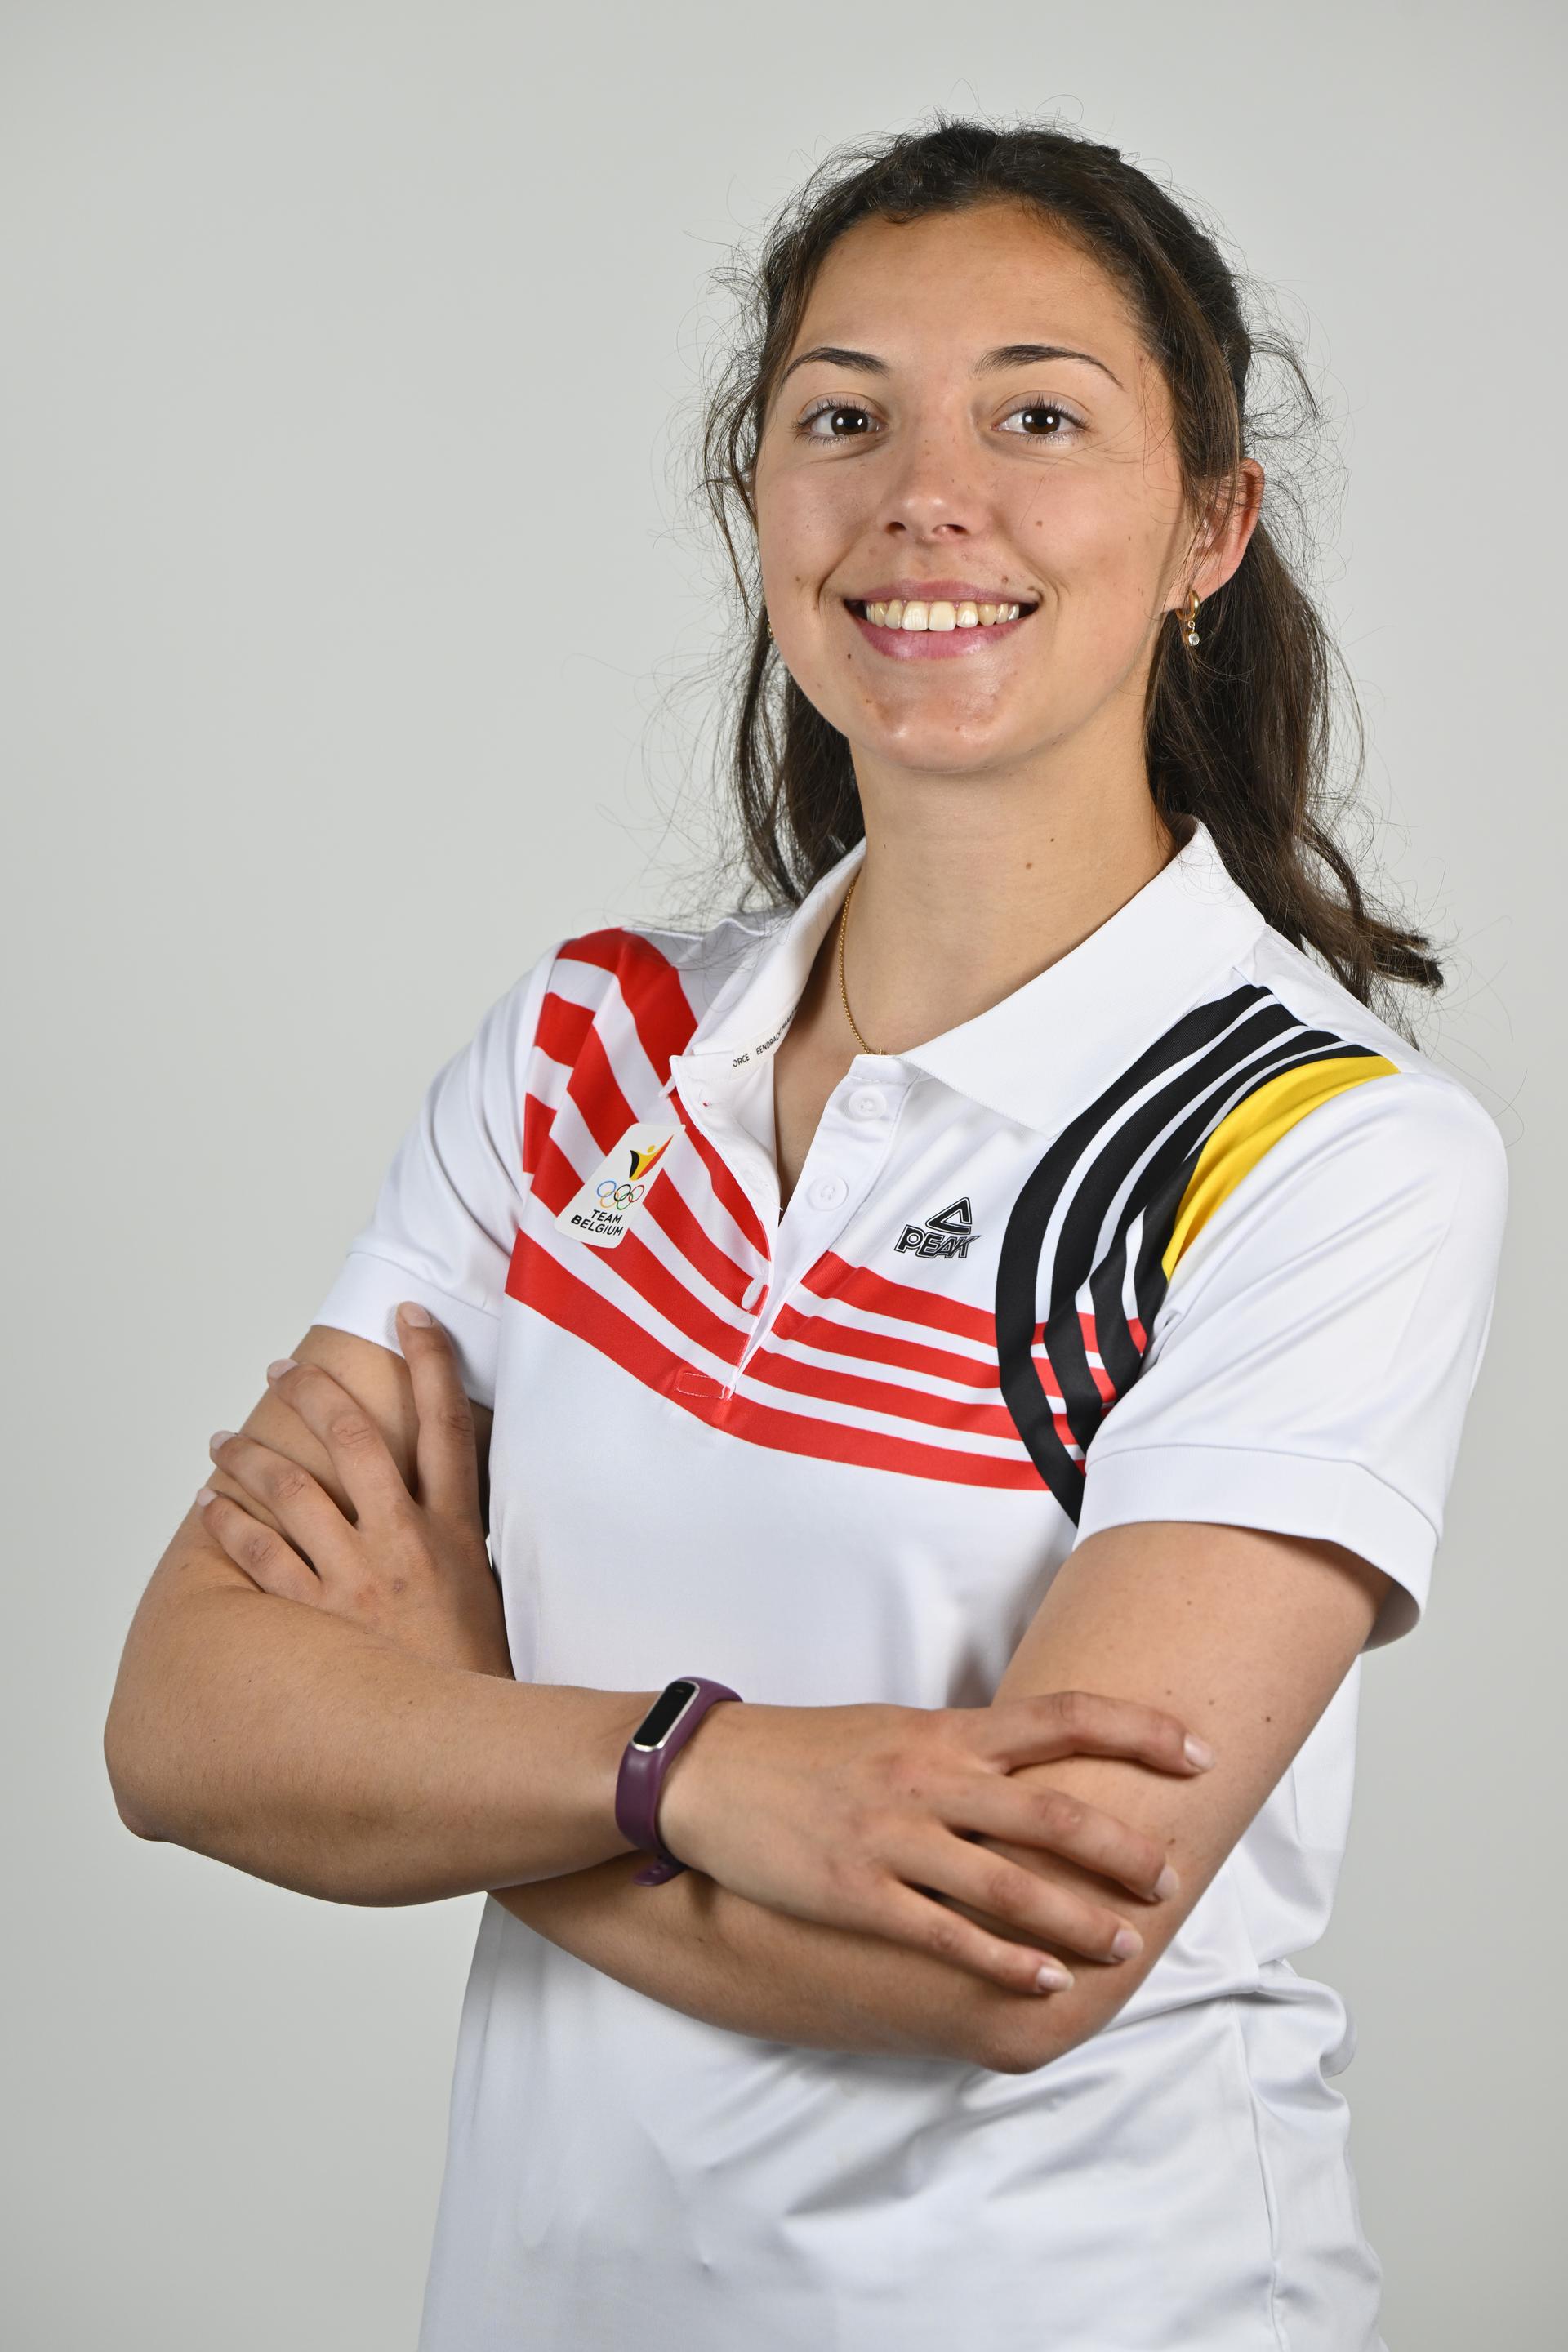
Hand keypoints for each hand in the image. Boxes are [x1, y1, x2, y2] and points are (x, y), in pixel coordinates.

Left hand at [197, 1303, 512, 1678]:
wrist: (463, 1745)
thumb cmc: (472, 1673)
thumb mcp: (484, 1593)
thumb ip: (457, 1542)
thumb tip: (438, 1504)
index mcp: (455, 1531)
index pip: (448, 1425)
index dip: (431, 1361)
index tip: (410, 1318)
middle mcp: (405, 1542)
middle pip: (357, 1438)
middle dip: (315, 1393)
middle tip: (284, 1370)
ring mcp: (357, 1577)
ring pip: (293, 1490)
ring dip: (250, 1457)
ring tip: (224, 1439)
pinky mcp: (317, 1619)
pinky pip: (260, 1558)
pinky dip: (230, 1527)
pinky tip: (210, 1509)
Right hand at [656, 1690, 1210, 1998]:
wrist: (707, 1772)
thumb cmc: (806, 1751)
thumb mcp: (893, 1730)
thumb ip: (963, 1750)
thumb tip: (1032, 1766)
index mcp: (944, 1733)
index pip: (1063, 1717)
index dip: (1139, 1732)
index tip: (1197, 1753)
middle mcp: (931, 1779)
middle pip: (1054, 1809)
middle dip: (1125, 1849)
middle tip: (1171, 1880)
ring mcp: (895, 1837)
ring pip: (1009, 1881)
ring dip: (1078, 1919)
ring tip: (1126, 1946)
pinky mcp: (857, 1892)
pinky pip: (945, 1934)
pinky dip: (1003, 1962)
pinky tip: (1044, 1983)